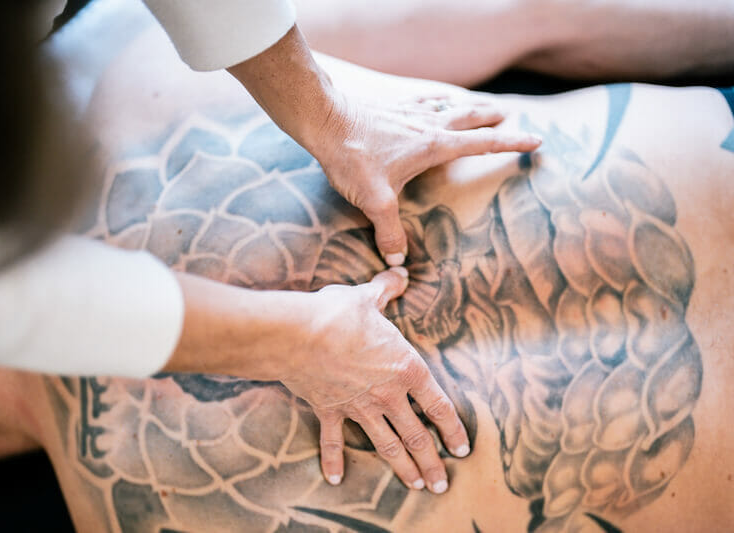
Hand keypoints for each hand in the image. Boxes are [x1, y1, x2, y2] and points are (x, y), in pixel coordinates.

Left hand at [228, 25, 539, 264]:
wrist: (324, 120)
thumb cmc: (353, 158)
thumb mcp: (375, 200)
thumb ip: (390, 231)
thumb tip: (398, 261)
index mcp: (434, 146)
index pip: (482, 144)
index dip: (511, 144)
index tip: (536, 140)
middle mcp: (428, 125)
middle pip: (470, 117)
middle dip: (491, 117)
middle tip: (508, 115)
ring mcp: (410, 113)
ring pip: (448, 105)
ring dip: (466, 106)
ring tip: (478, 106)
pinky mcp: (391, 106)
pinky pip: (422, 100)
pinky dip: (434, 100)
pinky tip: (431, 101)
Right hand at [281, 266, 469, 492]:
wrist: (297, 334)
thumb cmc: (338, 314)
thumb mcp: (367, 297)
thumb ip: (387, 288)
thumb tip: (400, 271)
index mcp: (405, 368)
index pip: (438, 405)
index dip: (453, 428)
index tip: (462, 449)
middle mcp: (386, 394)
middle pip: (415, 436)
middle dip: (431, 462)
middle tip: (441, 484)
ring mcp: (357, 407)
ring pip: (385, 445)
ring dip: (402, 468)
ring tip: (415, 486)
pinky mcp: (329, 411)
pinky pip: (333, 441)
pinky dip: (334, 460)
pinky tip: (336, 479)